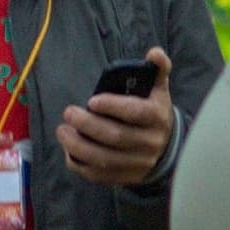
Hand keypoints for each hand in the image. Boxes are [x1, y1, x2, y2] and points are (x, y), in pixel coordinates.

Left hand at [59, 48, 176, 186]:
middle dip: (87, 124)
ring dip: (77, 145)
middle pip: (115, 136)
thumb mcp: (159, 90)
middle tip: (69, 113)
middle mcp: (150, 143)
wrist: (166, 147)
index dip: (112, 106)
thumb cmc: (154, 113)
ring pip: (103, 158)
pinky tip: (68, 150)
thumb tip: (154, 53)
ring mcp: (138, 163)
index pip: (136, 113)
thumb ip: (157, 70)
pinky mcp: (125, 177)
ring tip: (62, 130)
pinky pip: (98, 174)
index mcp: (158, 117)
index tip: (91, 100)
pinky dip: (79, 163)